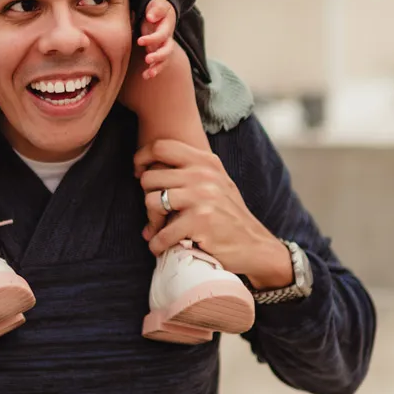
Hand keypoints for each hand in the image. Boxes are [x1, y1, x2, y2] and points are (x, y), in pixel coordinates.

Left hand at [134, 138, 294, 288]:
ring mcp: (202, 197)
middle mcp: (204, 175)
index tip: (139, 173)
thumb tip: (145, 170)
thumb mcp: (215, 182)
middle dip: (147, 197)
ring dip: (152, 221)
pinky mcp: (200, 222)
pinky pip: (161, 233)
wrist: (254, 246)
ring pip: (151, 201)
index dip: (142, 157)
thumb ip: (188, 170)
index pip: (161, 146)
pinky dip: (157, 244)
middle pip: (150, 177)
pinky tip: (160, 247)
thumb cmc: (228, 215)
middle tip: (156, 213)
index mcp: (206, 161)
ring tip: (160, 230)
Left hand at [137, 0, 176, 78]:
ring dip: (157, 68)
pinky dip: (153, 70)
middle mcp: (167, 39)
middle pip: (167, 50)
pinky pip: (159, 64)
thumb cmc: (157, 7)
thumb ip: (156, 9)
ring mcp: (163, 47)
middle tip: (147, 59)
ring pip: (164, 60)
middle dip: (158, 56)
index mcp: (167, 27)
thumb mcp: (158, 3)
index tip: (140, 41)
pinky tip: (145, 76)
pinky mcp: (158, 52)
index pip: (162, 35)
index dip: (152, 39)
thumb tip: (151, 17)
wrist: (160, 11)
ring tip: (147, 75)